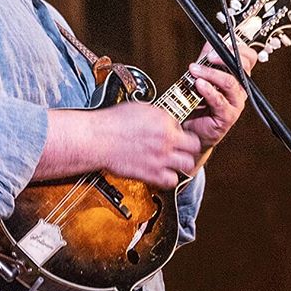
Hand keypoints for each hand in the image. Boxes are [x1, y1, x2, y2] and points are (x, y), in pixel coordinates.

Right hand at [41, 102, 201, 188]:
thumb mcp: (139, 109)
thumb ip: (157, 116)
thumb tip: (164, 121)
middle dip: (188, 148)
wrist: (97, 138)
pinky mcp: (151, 174)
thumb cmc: (112, 122)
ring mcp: (160, 158)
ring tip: (173, 161)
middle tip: (180, 149)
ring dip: (181, 163)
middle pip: (193, 148)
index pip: (186, 128)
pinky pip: (171, 181)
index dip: (181, 133)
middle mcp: (165, 140)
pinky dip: (169, 178)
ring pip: (187, 165)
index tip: (175, 135)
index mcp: (164, 121)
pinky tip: (162, 172)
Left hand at [182, 42, 256, 153]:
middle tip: (207, 56)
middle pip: (242, 68)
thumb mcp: (202, 76)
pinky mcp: (227, 116)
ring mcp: (235, 103)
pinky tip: (198, 84)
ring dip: (210, 74)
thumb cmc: (198, 103)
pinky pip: (219, 101)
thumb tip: (212, 40)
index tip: (219, 43)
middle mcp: (240, 90)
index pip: (248, 58)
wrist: (191, 129)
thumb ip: (207, 59)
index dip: (236, 48)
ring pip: (230, 83)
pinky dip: (208, 90)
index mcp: (238, 77)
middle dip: (224, 58)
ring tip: (195, 70)